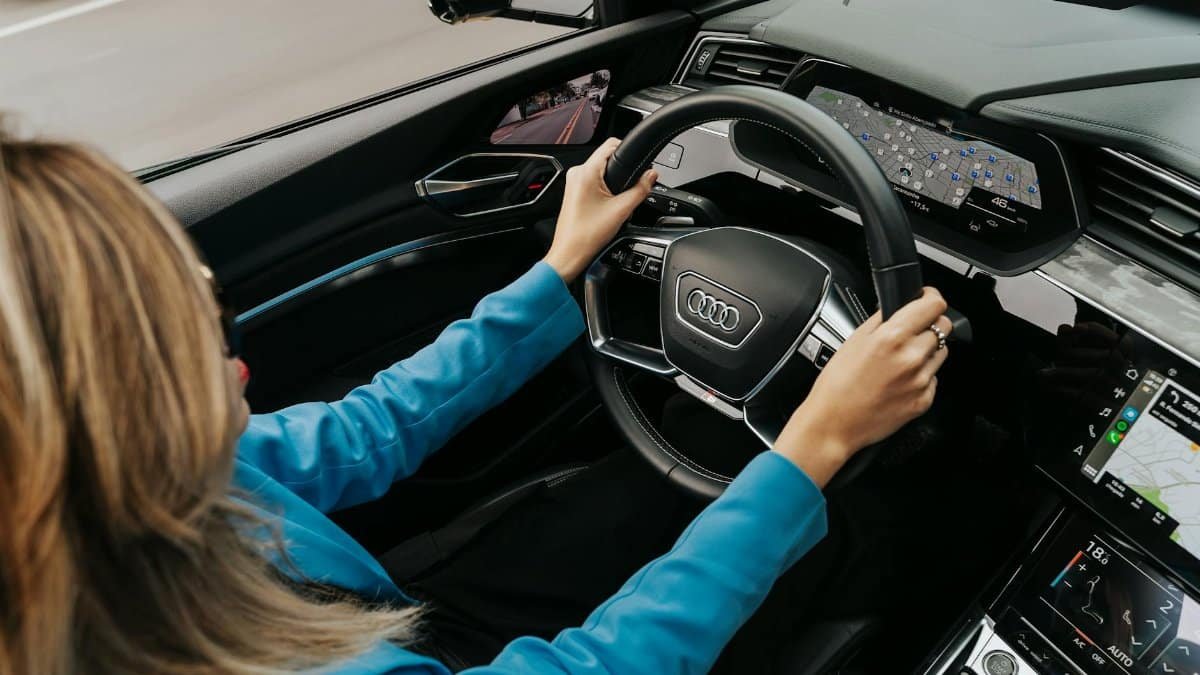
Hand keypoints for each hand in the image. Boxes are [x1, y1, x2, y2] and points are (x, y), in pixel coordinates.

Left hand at [542, 138, 657, 281]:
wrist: (569, 254)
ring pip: (602, 171)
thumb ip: (640, 189)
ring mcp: (574, 182)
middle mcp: (577, 173)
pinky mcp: (575, 191)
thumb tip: (652, 176)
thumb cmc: (586, 236)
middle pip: (608, 158)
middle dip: (622, 172)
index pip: (611, 145)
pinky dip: (606, 190)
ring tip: (616, 203)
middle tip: (629, 191)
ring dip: (614, 183)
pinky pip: (595, 181)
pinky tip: (608, 206)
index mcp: (585, 172)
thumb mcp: (621, 211)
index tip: (639, 163)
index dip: (628, 151)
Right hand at [774, 287, 951, 486]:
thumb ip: (881, 320)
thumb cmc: (837, 385)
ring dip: (927, 349)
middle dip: (930, 323)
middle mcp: (912, 357)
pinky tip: (899, 381)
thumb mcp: (853, 340)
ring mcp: (921, 381)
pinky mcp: (924, 400)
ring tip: (902, 359)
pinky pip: (933, 378)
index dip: (931, 297)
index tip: (926, 298)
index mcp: (892, 337)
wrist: (834, 424)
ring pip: (941, 352)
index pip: (934, 305)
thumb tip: (899, 305)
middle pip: (943, 326)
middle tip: (913, 329)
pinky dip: (921, 375)